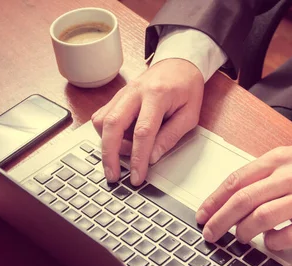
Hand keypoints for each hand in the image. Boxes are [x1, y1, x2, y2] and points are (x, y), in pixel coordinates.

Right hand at [92, 58, 203, 184]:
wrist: (178, 63)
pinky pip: (102, 117)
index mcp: (157, 95)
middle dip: (110, 154)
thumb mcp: (190, 115)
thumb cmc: (186, 88)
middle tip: (113, 175)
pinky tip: (119, 142)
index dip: (138, 157)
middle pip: (112, 125)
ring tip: (124, 156)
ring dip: (107, 144)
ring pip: (102, 121)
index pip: (143, 131)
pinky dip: (106, 134)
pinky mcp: (116, 97)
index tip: (137, 176)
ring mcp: (122, 93)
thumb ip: (171, 136)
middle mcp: (135, 92)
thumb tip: (152, 157)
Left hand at [196, 144, 291, 250]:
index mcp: (278, 160)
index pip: (237, 181)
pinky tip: (269, 241)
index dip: (215, 200)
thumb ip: (260, 174)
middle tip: (210, 233)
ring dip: (244, 231)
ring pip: (262, 217)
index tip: (202, 214)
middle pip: (244, 200)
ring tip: (240, 236)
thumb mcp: (287, 157)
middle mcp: (290, 177)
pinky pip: (289, 236)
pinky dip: (273, 242)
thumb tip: (228, 196)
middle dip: (220, 220)